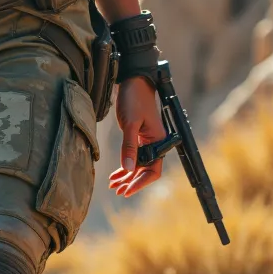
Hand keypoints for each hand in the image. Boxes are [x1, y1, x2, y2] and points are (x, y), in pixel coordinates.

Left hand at [108, 76, 166, 198]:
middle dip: (132, 182)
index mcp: (158, 141)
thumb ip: (129, 147)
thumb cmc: (134, 99)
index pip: (152, 170)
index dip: (140, 183)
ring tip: (114, 186)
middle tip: (118, 191)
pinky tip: (116, 174)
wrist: (134, 81)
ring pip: (139, 165)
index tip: (127, 191)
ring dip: (127, 176)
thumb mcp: (130, 123)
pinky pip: (134, 156)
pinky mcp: (139, 137)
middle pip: (146, 170)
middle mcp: (155, 143)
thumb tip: (129, 169)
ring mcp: (147, 141)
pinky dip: (126, 165)